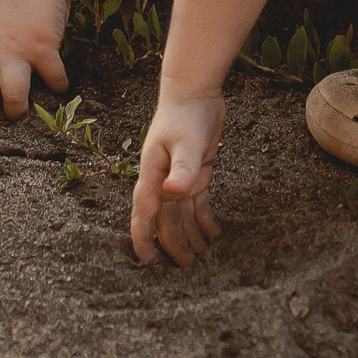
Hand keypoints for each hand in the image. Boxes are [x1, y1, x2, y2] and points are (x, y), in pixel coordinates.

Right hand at [129, 91, 225, 265]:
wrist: (194, 92)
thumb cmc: (185, 115)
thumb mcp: (186, 142)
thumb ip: (182, 169)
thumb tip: (173, 193)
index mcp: (153, 175)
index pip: (144, 213)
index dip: (143, 238)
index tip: (146, 261)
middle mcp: (162, 180)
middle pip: (166, 220)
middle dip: (174, 243)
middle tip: (187, 266)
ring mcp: (179, 177)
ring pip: (182, 215)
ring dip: (190, 235)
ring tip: (202, 255)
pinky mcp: (195, 173)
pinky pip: (197, 203)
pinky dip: (204, 219)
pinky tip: (214, 233)